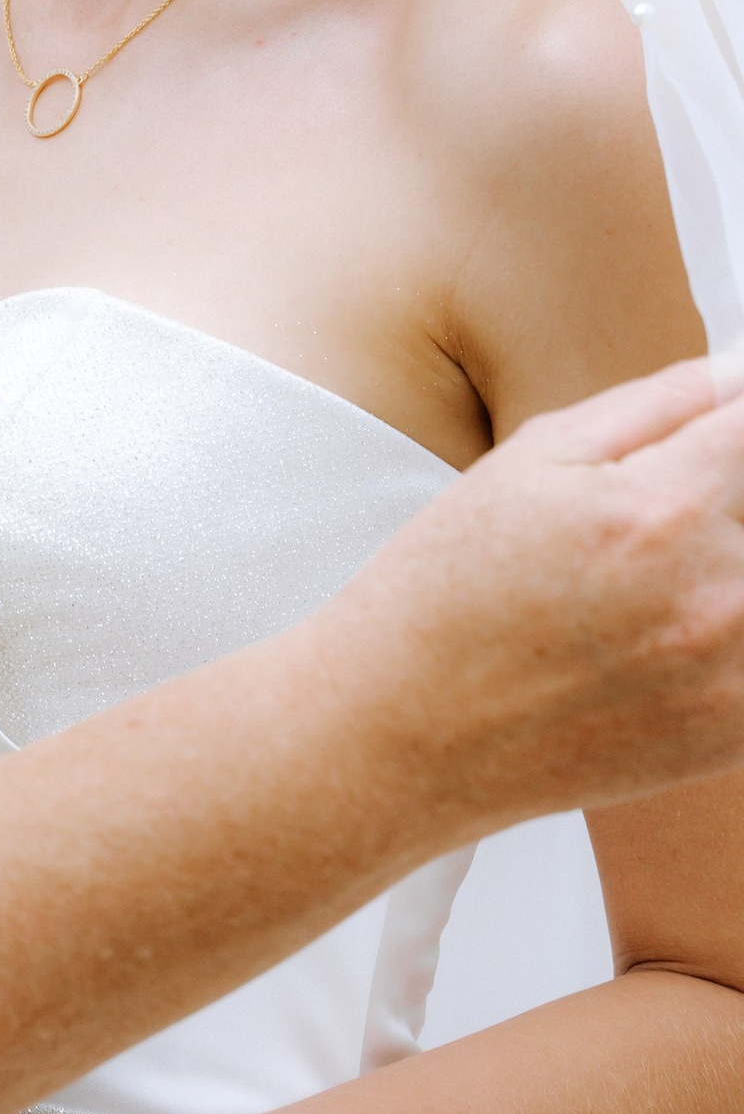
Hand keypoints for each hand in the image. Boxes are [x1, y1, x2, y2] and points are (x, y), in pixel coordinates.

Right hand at [349, 359, 743, 826]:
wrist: (403, 739)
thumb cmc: (448, 590)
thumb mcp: (529, 463)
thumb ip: (655, 404)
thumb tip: (740, 374)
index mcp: (664, 510)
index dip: (737, 427)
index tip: (713, 446)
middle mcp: (719, 596)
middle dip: (728, 500)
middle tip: (662, 519)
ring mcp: (735, 678)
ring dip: (729, 564)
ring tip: (654, 576)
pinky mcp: (735, 737)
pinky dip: (731, 638)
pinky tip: (671, 636)